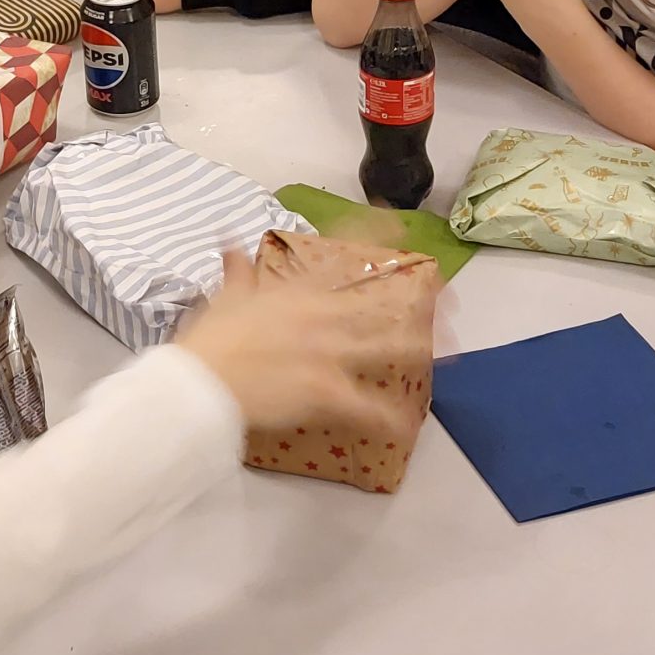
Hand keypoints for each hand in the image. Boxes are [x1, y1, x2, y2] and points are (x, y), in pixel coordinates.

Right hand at [176, 251, 439, 438]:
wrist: (202, 383)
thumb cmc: (211, 341)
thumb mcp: (225, 300)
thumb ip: (237, 272)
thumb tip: (230, 243)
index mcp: (298, 293)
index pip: (342, 260)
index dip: (376, 240)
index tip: (400, 228)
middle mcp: (322, 318)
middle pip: (379, 307)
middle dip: (418, 305)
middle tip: (452, 305)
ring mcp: (330, 355)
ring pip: (386, 349)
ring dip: (420, 350)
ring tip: (453, 355)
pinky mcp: (329, 393)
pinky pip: (367, 409)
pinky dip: (388, 419)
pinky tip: (406, 426)